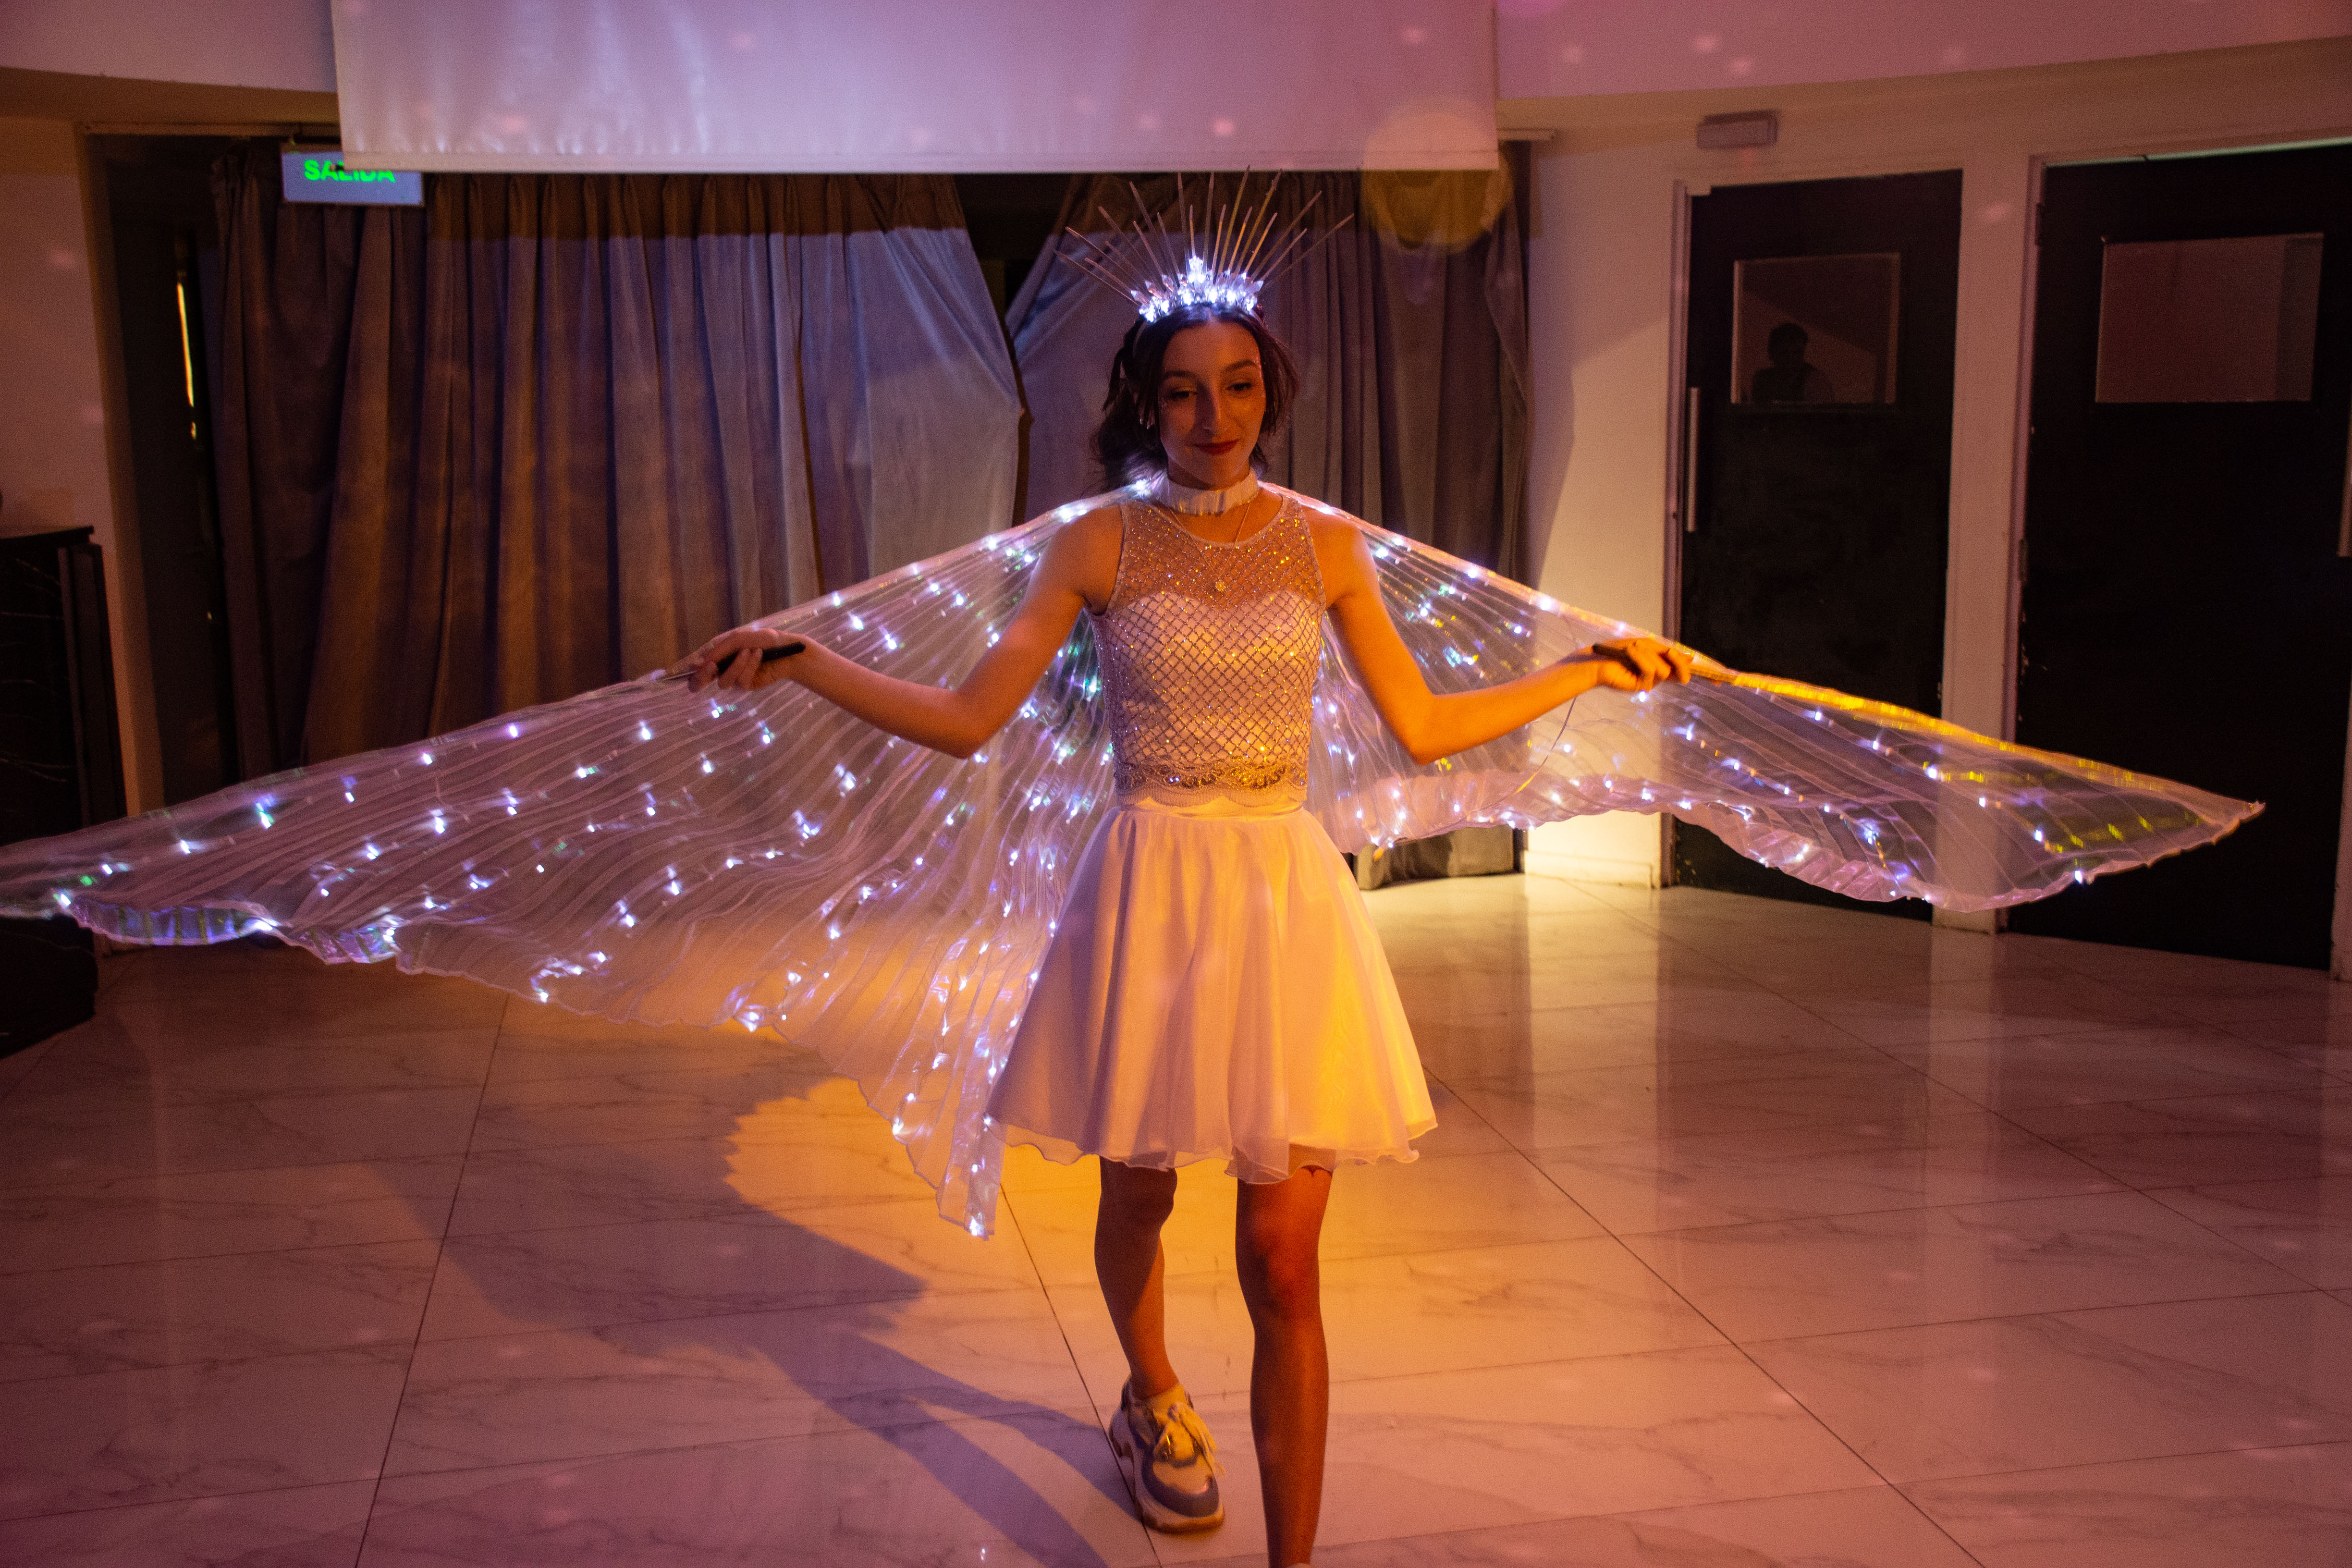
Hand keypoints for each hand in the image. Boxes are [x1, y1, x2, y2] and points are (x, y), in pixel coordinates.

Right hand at [673, 627, 813, 693]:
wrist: (786, 649)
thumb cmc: (762, 639)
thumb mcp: (737, 638)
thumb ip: (717, 650)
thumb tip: (698, 664)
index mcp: (715, 653)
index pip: (693, 665)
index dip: (682, 670)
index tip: (674, 673)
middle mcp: (720, 667)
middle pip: (699, 682)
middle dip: (701, 677)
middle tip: (710, 667)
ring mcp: (732, 677)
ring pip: (723, 682)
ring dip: (736, 665)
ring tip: (749, 651)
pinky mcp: (746, 685)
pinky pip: (740, 680)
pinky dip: (749, 666)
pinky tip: (758, 655)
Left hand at [1585, 636, 1695, 692]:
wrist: (1597, 660)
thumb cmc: (1618, 652)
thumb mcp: (1645, 645)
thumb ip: (1666, 651)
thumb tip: (1689, 656)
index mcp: (1661, 664)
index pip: (1685, 670)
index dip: (1703, 675)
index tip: (1720, 680)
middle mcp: (1659, 675)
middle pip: (1681, 671)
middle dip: (1678, 661)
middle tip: (1669, 653)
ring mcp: (1651, 682)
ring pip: (1664, 668)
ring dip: (1647, 654)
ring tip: (1631, 651)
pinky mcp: (1642, 686)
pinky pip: (1651, 670)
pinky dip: (1641, 658)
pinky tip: (1629, 653)